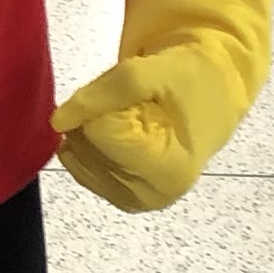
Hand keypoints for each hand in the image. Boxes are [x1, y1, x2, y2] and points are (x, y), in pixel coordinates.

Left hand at [52, 42, 249, 216]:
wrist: (215, 91)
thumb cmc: (190, 80)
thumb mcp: (151, 72)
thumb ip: (104, 93)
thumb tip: (58, 120)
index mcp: (168, 168)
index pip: (100, 133)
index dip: (105, 105)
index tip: (138, 97)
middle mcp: (152, 195)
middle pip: (86, 148)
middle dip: (98, 118)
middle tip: (136, 106)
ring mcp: (135, 201)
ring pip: (79, 158)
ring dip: (94, 130)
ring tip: (132, 119)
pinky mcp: (123, 198)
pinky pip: (81, 168)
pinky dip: (91, 145)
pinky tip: (119, 134)